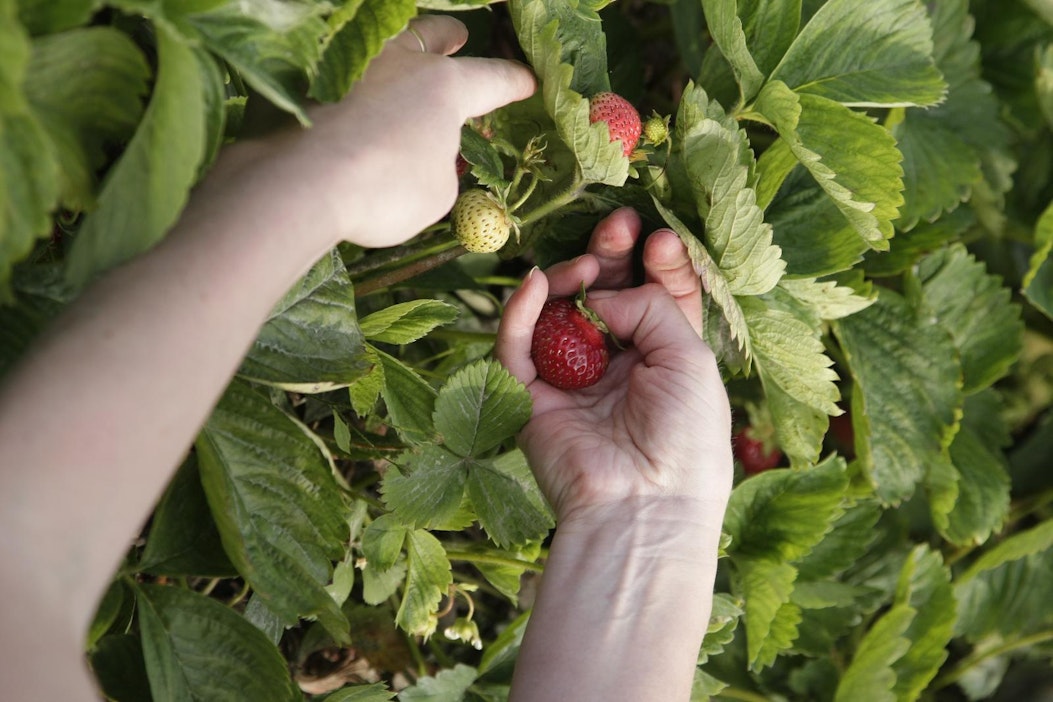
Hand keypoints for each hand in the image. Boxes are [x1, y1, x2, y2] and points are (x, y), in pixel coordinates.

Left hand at [218, 15, 535, 249]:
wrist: (297, 182)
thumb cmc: (383, 190)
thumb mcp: (435, 192)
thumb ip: (439, 166)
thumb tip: (423, 154)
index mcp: (443, 85)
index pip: (492, 79)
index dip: (513, 82)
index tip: (527, 82)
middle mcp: (398, 60)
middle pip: (430, 35)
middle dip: (448, 36)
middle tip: (455, 35)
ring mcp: (346, 63)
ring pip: (379, 44)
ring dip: (394, 47)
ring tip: (399, 53)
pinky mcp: (300, 79)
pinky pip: (335, 71)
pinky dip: (347, 79)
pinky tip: (343, 92)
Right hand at [496, 208, 733, 525]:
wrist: (644, 506)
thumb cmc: (686, 438)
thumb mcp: (692, 358)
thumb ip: (651, 306)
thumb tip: (600, 294)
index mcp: (660, 360)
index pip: (649, 298)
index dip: (651, 264)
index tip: (657, 239)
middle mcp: (614, 367)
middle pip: (602, 297)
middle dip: (608, 257)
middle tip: (616, 225)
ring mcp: (569, 381)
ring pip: (555, 313)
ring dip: (568, 280)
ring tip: (584, 267)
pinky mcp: (529, 397)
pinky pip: (515, 346)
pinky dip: (521, 311)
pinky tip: (537, 281)